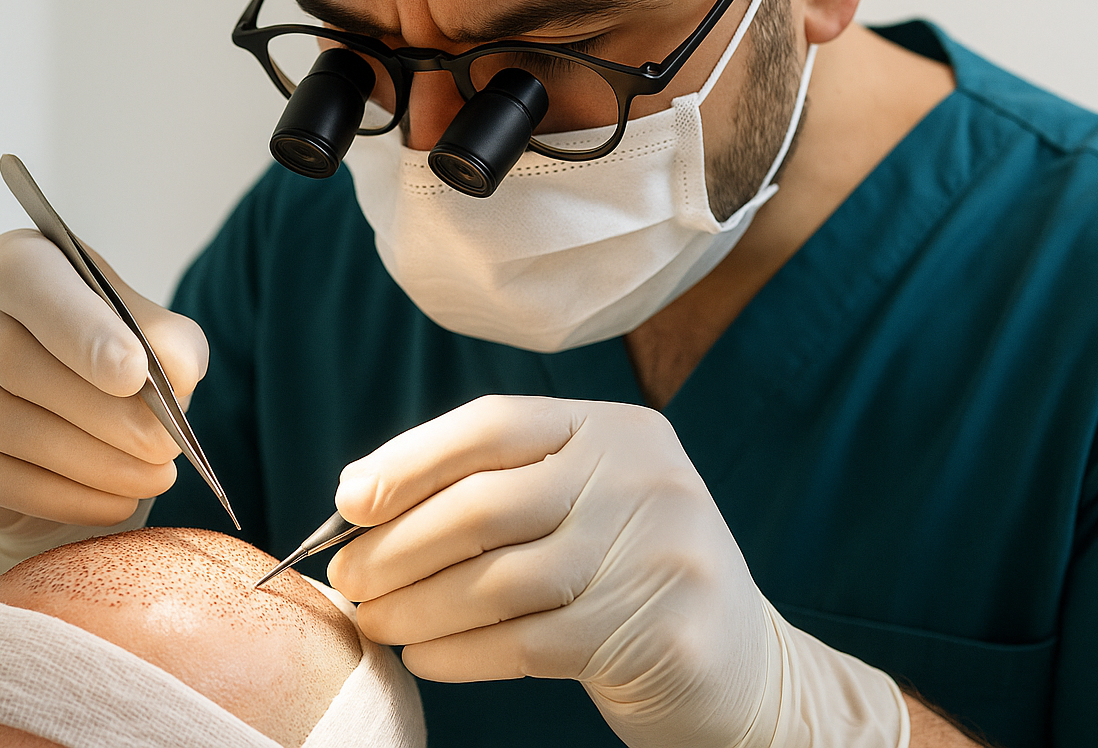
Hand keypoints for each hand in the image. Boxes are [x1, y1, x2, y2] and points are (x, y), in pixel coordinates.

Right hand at [0, 229, 207, 573]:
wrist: (52, 428)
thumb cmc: (105, 367)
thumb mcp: (150, 341)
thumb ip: (167, 343)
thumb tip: (176, 371)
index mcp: (15, 260)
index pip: (27, 279)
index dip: (79, 328)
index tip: (134, 373)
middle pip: (11, 362)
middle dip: (100, 413)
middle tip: (163, 447)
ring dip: (85, 461)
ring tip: (151, 479)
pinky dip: (56, 495)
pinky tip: (111, 503)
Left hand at [326, 395, 778, 747]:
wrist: (750, 672)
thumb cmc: (633, 583)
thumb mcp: (591, 507)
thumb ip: (505, 489)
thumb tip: (364, 493)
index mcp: (619, 431)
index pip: (494, 424)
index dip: (409, 460)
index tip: (350, 500)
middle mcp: (643, 479)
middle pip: (483, 505)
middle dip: (395, 546)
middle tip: (348, 578)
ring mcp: (656, 556)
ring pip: (493, 582)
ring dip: (412, 607)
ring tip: (374, 621)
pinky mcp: (656, 634)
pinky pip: (520, 643)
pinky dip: (455, 652)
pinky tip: (423, 657)